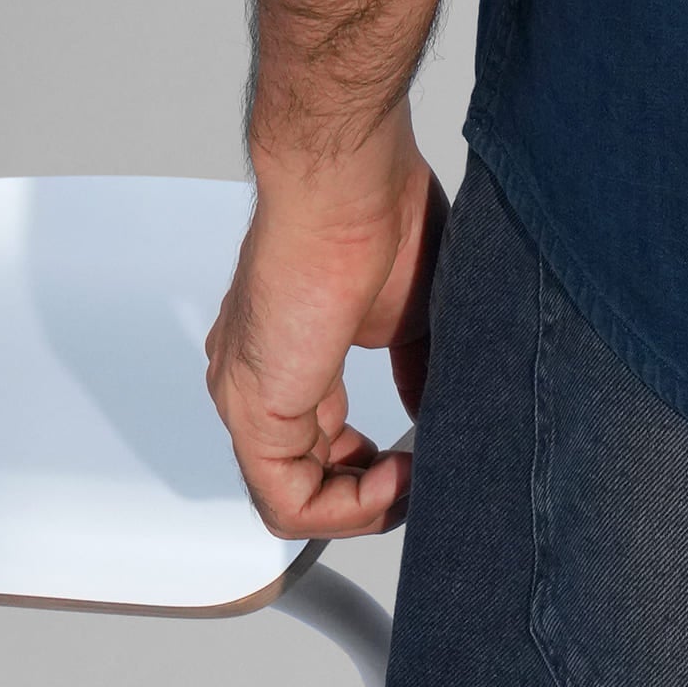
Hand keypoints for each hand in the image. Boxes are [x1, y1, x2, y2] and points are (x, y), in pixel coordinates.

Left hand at [205, 119, 446, 538]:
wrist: (345, 178)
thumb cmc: (374, 208)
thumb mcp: (412, 309)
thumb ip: (416, 370)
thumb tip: (436, 412)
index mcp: (292, 349)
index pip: (315, 441)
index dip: (368, 467)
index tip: (418, 459)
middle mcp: (259, 378)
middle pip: (303, 477)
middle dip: (368, 494)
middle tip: (421, 480)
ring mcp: (251, 397)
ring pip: (291, 498)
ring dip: (363, 507)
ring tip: (415, 482)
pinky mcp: (256, 410)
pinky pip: (289, 500)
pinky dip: (349, 508)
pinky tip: (397, 481)